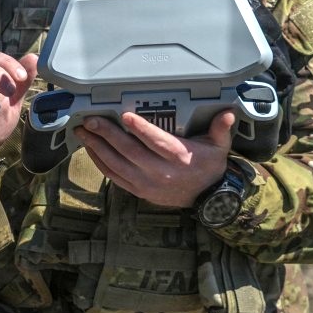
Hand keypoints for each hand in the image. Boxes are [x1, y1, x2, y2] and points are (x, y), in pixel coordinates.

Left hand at [74, 108, 235, 208]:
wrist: (208, 198)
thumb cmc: (209, 165)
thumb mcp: (219, 146)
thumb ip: (221, 128)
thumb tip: (228, 113)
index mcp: (179, 157)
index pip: (156, 142)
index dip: (140, 129)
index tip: (124, 115)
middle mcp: (160, 172)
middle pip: (129, 151)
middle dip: (107, 134)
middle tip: (91, 120)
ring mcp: (147, 184)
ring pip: (117, 165)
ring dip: (97, 148)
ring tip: (84, 133)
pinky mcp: (139, 191)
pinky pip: (115, 177)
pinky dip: (101, 163)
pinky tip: (91, 150)